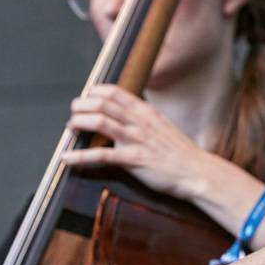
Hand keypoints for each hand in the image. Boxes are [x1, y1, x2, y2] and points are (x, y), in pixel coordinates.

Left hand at [61, 84, 222, 200]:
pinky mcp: (134, 160)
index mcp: (146, 112)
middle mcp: (140, 122)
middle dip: (82, 105)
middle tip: (74, 113)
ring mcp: (136, 140)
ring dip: (79, 123)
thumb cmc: (180, 153)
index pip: (115, 92)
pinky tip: (67, 158)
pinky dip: (80, 156)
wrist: (197, 172)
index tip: (86, 97)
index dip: (95, 92)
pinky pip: (102, 155)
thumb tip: (125, 118)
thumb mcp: (162, 127)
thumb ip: (143, 120)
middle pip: (103, 103)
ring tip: (70, 127)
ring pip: (100, 122)